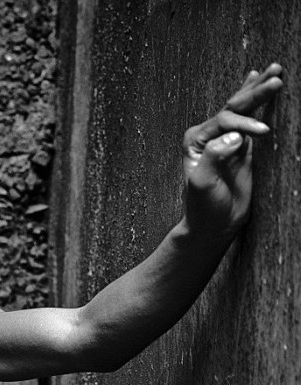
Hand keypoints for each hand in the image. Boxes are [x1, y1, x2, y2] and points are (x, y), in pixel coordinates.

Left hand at [182, 63, 282, 237]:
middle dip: (255, 92)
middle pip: (234, 107)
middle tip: (277, 77)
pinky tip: (258, 81)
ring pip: (243, 108)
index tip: (263, 132)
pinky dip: (257, 101)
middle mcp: (209, 136)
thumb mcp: (203, 184)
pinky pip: (251, 119)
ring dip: (257, 89)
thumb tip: (234, 136)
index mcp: (196, 140)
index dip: (244, 123)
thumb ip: (214, 157)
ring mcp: (226, 139)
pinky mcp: (241, 146)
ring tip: (274, 70)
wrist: (213, 225)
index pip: (224, 121)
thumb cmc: (203, 207)